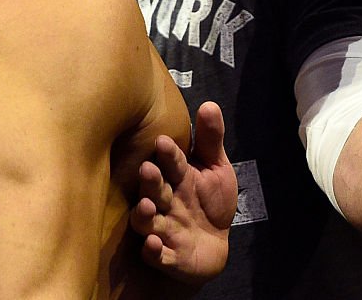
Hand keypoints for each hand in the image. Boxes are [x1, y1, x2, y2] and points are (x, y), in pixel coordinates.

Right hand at [130, 102, 237, 283]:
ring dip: (145, 216)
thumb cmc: (210, 202)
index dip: (168, 154)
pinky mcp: (168, 257)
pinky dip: (155, 251)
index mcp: (178, 178)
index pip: (172, 163)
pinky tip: (153, 244)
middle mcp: (166, 202)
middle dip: (151, 181)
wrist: (213, 245)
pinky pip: (158, 256)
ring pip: (149, 222)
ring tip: (145, 206)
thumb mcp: (216, 169)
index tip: (162, 141)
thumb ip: (211, 140)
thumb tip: (209, 104)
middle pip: (155, 190)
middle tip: (148, 170)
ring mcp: (165, 230)